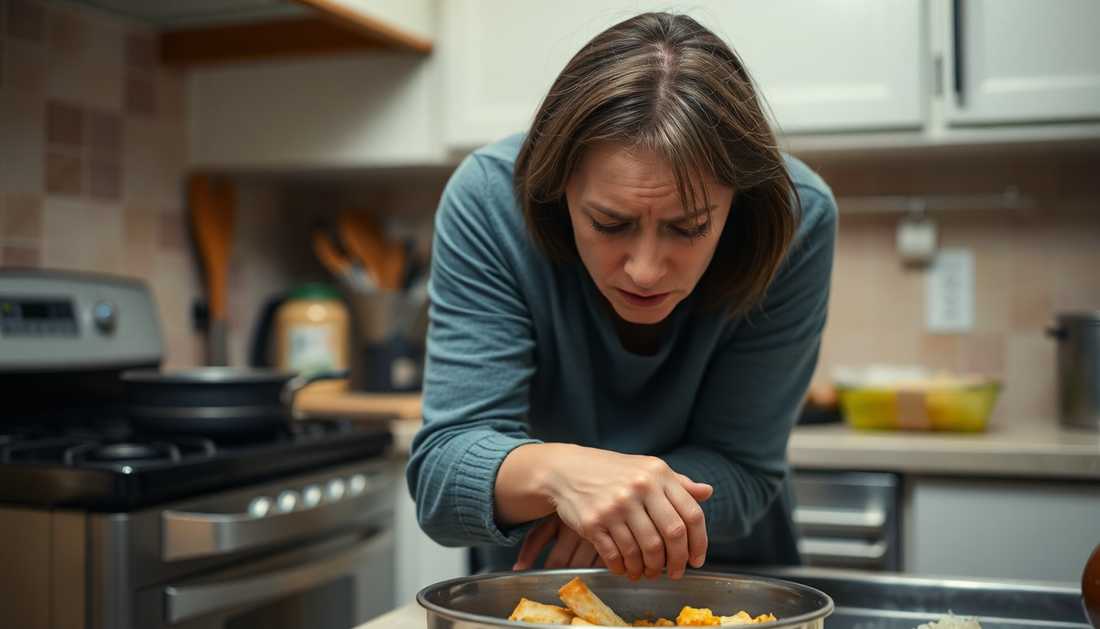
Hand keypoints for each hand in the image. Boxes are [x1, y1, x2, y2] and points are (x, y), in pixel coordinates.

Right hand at [496, 443, 711, 581]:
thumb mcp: (647, 469)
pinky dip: (624, 568)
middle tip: (673, 573)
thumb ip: (678, 483)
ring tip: (647, 571)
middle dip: (676, 562)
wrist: (567, 470)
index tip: (696, 560)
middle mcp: (639, 487)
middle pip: (671, 536)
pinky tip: (625, 568)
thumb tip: (708, 492)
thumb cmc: (613, 471)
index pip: (692, 514)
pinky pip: (616, 556)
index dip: (699, 543)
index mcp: (658, 473)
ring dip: (648, 568)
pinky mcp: (592, 523)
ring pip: (644, 550)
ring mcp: (614, 506)